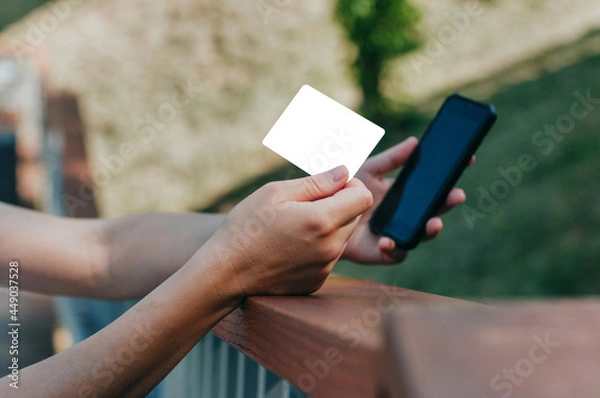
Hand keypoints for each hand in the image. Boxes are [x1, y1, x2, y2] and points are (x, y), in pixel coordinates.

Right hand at [205, 166, 372, 296]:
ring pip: (343, 237)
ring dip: (329, 226)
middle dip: (339, 205)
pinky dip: (318, 247)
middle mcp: (330, 247)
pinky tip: (291, 246)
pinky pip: (329, 256)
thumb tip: (344, 173)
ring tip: (294, 227)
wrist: (226, 273)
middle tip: (306, 204)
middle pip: (355, 217)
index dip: (351, 186)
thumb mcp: (275, 194)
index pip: (363, 197)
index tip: (331, 185)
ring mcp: (325, 267)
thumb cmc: (246, 228)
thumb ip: (316, 183)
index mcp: (321, 221)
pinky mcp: (317, 281)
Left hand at [342, 137, 468, 264]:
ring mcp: (396, 233)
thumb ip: (390, 159)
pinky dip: (394, 248)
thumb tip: (415, 142)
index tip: (467, 159)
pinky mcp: (382, 252)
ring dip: (429, 230)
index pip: (433, 184)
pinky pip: (394, 253)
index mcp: (404, 193)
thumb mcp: (368, 170)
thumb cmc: (345, 191)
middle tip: (457, 194)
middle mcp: (405, 214)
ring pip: (420, 234)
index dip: (451, 173)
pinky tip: (389, 241)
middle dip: (447, 203)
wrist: (322, 216)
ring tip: (434, 223)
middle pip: (433, 209)